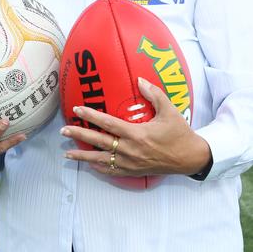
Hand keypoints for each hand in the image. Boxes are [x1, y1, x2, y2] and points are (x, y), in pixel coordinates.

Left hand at [61, 78, 210, 179]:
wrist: (189, 158)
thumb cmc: (179, 133)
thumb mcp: (169, 110)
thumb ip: (154, 94)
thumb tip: (139, 80)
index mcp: (137, 134)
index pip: (108, 123)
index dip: (91, 116)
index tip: (77, 109)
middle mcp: (130, 149)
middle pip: (99, 141)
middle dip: (79, 135)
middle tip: (63, 130)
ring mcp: (130, 163)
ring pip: (101, 160)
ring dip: (82, 156)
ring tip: (67, 152)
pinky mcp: (133, 171)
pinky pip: (110, 171)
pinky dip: (97, 167)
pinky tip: (88, 164)